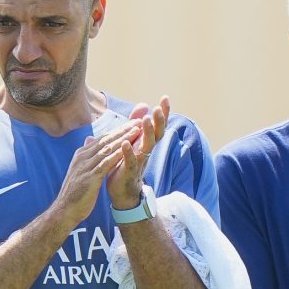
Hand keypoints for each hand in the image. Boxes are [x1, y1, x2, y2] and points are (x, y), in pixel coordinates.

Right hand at [51, 123, 129, 230]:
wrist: (64, 210)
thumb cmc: (74, 193)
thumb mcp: (80, 171)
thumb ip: (86, 156)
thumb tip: (89, 140)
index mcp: (81, 155)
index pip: (102, 139)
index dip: (117, 130)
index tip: (131, 123)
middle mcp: (82, 157)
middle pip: (106, 140)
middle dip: (123, 130)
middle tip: (138, 121)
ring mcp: (85, 167)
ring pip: (107, 149)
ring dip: (123, 139)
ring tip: (137, 130)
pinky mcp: (90, 177)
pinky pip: (106, 163)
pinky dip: (117, 155)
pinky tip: (128, 149)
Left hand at [107, 96, 169, 211]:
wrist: (123, 191)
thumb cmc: (127, 163)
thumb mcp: (133, 140)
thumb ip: (136, 124)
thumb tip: (142, 105)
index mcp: (146, 143)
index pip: (157, 126)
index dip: (162, 113)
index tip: (165, 98)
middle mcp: (145, 151)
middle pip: (157, 134)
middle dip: (159, 121)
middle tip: (158, 107)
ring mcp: (139, 161)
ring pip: (147, 146)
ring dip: (147, 133)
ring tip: (146, 121)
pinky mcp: (129, 171)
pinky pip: (130, 161)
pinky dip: (128, 152)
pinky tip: (125, 143)